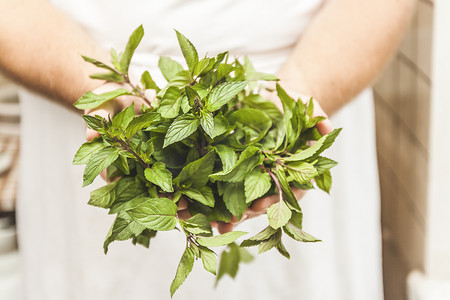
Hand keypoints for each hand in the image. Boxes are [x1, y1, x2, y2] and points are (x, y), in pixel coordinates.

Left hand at [214, 85, 333, 233]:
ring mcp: (250, 173)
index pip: (285, 189)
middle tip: (231, 221)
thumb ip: (317, 116)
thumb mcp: (305, 106)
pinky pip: (221, 185)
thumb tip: (328, 128)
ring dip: (227, 214)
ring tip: (213, 225)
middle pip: (260, 201)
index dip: (273, 200)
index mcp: (289, 167)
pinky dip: (211, 199)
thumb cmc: (290, 103)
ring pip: (240, 199)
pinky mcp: (231, 165)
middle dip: (245, 213)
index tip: (259, 206)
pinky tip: (198, 210)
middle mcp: (270, 175)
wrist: (271, 96)